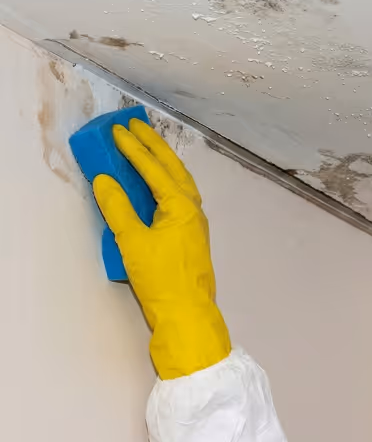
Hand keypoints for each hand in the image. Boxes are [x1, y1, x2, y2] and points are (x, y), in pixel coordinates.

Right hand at [93, 119, 230, 378]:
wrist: (188, 315)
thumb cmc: (162, 280)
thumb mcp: (133, 242)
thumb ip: (117, 208)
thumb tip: (105, 180)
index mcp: (182, 207)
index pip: (154, 169)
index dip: (134, 148)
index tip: (117, 129)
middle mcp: (194, 212)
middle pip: (174, 169)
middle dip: (155, 146)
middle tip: (136, 125)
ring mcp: (196, 226)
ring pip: (180, 184)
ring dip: (163, 163)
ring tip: (146, 147)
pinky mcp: (192, 239)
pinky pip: (179, 200)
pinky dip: (167, 185)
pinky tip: (156, 186)